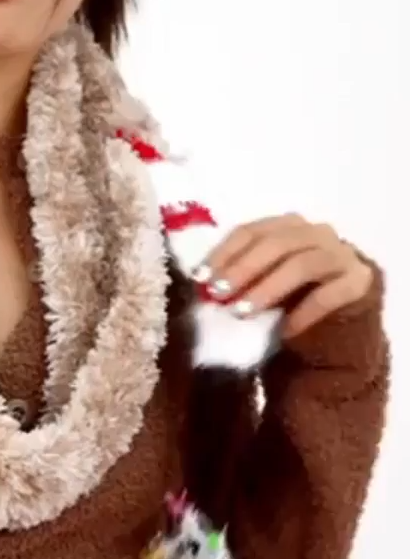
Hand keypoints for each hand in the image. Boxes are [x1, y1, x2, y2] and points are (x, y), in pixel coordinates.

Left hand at [194, 214, 373, 339]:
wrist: (334, 328)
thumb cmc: (286, 303)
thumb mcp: (257, 287)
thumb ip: (234, 279)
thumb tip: (200, 285)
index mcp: (287, 227)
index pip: (250, 231)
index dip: (223, 253)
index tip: (200, 277)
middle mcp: (316, 234)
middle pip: (277, 242)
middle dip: (243, 268)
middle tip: (218, 293)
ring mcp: (342, 255)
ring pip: (303, 264)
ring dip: (268, 288)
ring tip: (241, 312)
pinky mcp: (359, 282)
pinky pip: (329, 294)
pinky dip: (302, 312)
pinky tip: (282, 330)